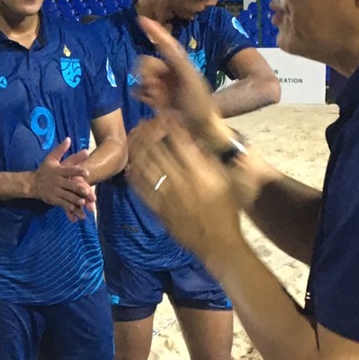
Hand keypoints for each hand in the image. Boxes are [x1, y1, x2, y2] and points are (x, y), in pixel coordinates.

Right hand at [28, 138, 94, 221]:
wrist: (31, 183)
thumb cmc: (44, 170)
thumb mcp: (51, 158)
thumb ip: (61, 150)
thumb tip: (69, 139)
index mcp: (58, 170)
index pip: (69, 169)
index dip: (78, 171)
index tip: (87, 173)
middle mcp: (57, 181)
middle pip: (69, 184)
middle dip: (78, 188)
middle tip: (88, 191)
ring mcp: (55, 191)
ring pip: (67, 195)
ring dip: (75, 199)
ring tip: (83, 202)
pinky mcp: (53, 199)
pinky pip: (62, 203)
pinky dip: (69, 206)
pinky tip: (75, 208)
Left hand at [126, 118, 243, 264]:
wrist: (218, 243)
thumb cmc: (226, 211)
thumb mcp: (224, 181)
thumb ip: (209, 160)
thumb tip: (193, 140)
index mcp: (200, 172)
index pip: (179, 140)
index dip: (168, 124)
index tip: (164, 116)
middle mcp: (180, 181)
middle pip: (156, 149)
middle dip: (148, 131)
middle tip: (144, 123)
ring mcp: (166, 196)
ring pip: (144, 165)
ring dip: (137, 148)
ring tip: (135, 137)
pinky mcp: (157, 209)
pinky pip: (140, 187)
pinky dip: (133, 173)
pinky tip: (131, 164)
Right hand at [133, 16, 233, 148]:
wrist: (201, 128)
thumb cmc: (200, 103)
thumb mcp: (189, 76)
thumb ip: (176, 59)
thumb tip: (165, 41)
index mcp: (180, 63)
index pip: (165, 42)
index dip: (154, 31)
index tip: (142, 19)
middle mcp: (169, 72)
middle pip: (147, 62)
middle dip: (147, 71)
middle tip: (155, 84)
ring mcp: (162, 85)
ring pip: (142, 76)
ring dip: (145, 84)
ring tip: (156, 97)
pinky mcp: (156, 99)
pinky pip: (140, 90)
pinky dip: (141, 93)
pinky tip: (150, 101)